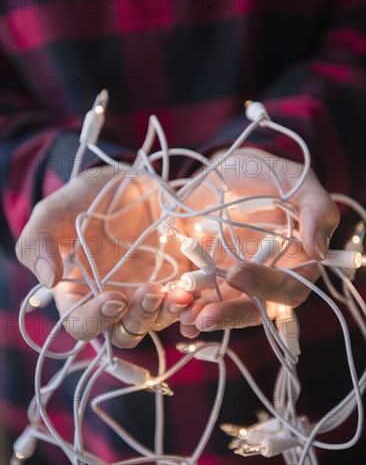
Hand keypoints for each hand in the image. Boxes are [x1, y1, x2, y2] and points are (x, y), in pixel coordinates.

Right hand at [16, 166, 191, 347]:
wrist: (131, 180)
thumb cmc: (88, 196)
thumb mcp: (56, 211)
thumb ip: (38, 242)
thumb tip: (47, 280)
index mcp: (78, 291)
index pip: (81, 323)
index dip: (95, 320)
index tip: (113, 298)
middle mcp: (113, 298)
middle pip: (124, 331)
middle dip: (139, 318)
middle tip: (152, 290)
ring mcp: (145, 289)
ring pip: (156, 321)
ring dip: (168, 313)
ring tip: (180, 293)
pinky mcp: (174, 277)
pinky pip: (183, 302)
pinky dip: (190, 304)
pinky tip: (194, 291)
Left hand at [179, 148, 339, 336]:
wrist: (222, 172)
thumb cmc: (265, 174)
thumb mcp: (295, 179)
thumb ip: (316, 208)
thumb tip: (319, 250)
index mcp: (297, 260)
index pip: (291, 287)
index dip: (268, 286)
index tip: (238, 272)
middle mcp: (268, 276)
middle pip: (257, 308)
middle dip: (231, 314)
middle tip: (205, 316)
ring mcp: (237, 280)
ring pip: (227, 308)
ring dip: (207, 316)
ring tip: (185, 317)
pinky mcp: (209, 277)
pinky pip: (202, 299)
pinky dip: (190, 306)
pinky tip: (175, 310)